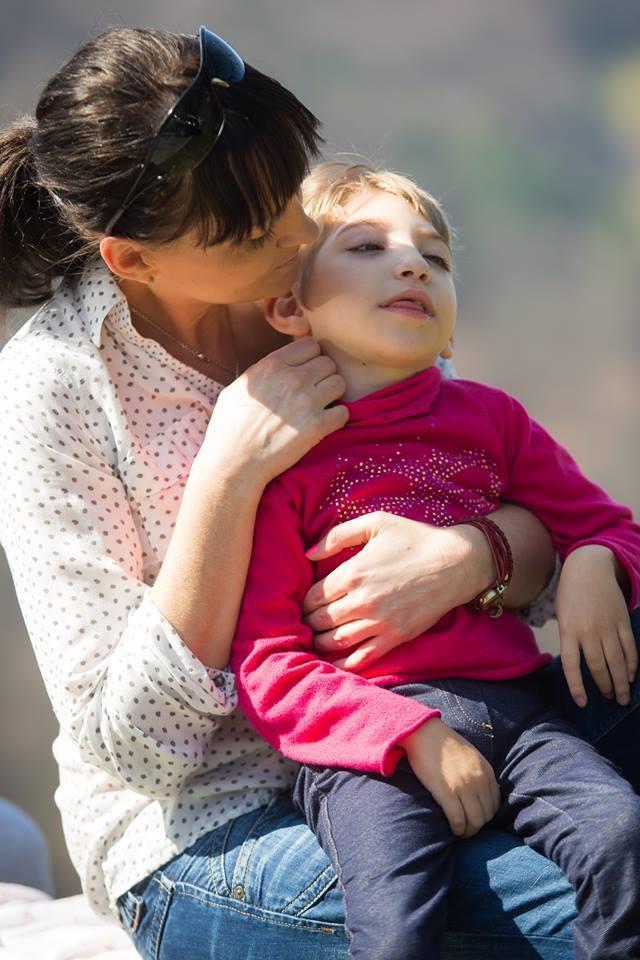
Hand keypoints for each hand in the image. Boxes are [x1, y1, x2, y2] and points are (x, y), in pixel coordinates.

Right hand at [202, 337, 347, 484]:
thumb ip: (261, 372)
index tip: (305, 371)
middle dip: (323, 375)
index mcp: (271, 366)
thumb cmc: (229, 428)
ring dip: (333, 394)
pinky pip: (344, 412)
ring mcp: (307, 402)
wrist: (234, 464)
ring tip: (320, 406)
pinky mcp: (318, 427)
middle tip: (314, 391)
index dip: (310, 358)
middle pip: (328, 362)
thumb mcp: (237, 389)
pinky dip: (336, 418)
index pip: (310, 345)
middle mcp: (292, 379)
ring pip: (339, 383)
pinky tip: (324, 424)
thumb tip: (277, 364)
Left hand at [304, 513, 489, 671]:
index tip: (304, 604)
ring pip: (336, 640)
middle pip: (320, 620)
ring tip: (314, 640)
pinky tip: (333, 663)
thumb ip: (337, 536)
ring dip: (320, 642)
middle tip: (305, 623)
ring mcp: (379, 622)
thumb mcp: (375, 523)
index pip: (313, 596)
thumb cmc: (414, 539)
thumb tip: (308, 554)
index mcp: (353, 572)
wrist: (455, 562)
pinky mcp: (396, 637)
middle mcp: (362, 600)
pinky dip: (344, 663)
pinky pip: (363, 657)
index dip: (304, 602)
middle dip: (308, 622)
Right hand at [400, 719, 500, 837]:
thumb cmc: (444, 744)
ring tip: (460, 831)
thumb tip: (481, 795)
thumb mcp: (471, 755)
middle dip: (477, 826)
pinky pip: (458, 820)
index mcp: (486, 771)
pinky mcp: (446, 792)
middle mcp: (479, 780)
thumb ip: (479, 773)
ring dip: (468, 831)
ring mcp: (463, 787)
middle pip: (486, 816)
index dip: (486, 815)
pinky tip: (453, 829)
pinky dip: (457, 829)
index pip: (495, 804)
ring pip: (475, 822)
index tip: (475, 817)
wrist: (424, 732)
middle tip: (467, 827)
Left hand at [556, 545, 635, 706]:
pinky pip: (630, 647)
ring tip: (622, 696)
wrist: (589, 568)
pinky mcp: (622, 621)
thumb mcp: (563, 616)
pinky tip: (632, 675)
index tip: (583, 703)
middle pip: (599, 666)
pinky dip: (632, 664)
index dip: (577, 686)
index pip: (571, 665)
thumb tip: (580, 665)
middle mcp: (588, 631)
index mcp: (568, 630)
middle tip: (609, 699)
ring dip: (621, 682)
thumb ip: (570, 639)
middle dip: (605, 687)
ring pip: (617, 661)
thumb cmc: (571, 594)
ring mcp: (608, 626)